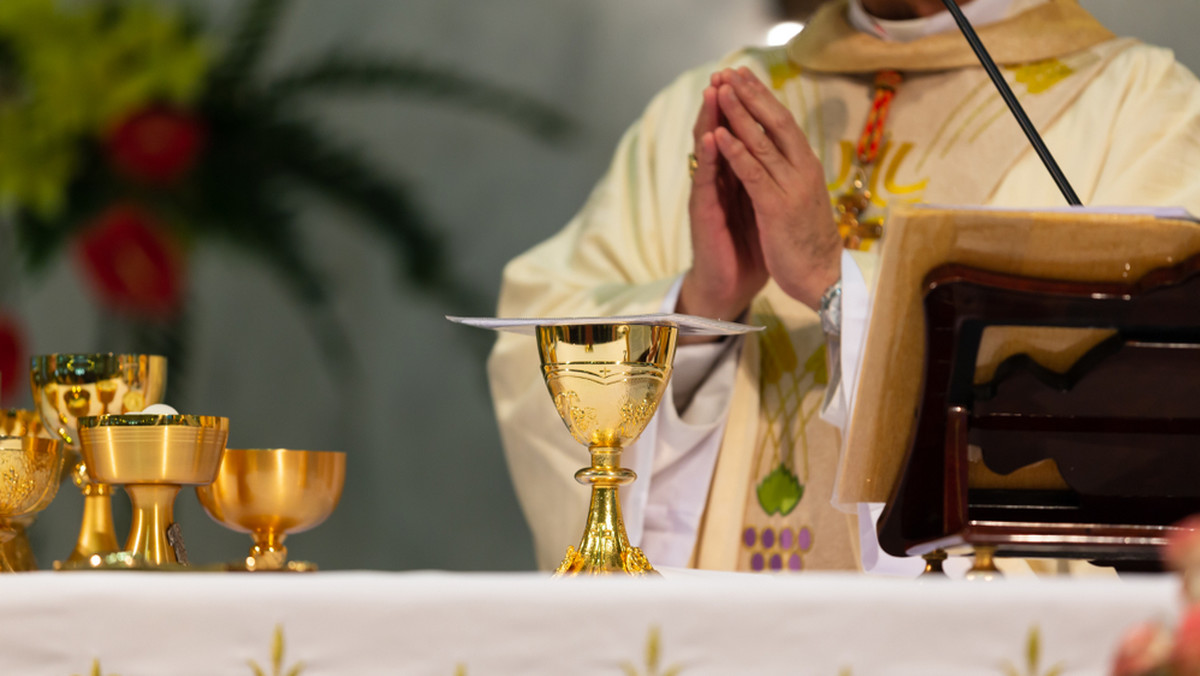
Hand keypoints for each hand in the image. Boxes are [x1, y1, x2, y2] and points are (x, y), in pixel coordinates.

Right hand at [677, 71, 768, 325]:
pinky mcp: (704, 215)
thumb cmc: (749, 251)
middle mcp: (721, 182)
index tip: (750, 80)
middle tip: (725, 72)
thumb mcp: (765, 210)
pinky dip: (708, 159)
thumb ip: (767, 184)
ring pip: (708, 151)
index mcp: (738, 179)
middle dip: (723, 104)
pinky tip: (710, 138)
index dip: (744, 110)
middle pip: (720, 134)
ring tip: (713, 92)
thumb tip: (786, 162)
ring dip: (709, 120)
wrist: (731, 288)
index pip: (740, 136)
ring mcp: (710, 196)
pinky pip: (706, 182)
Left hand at [711, 67, 840, 309]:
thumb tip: (780, 151)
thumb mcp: (802, 199)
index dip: (762, 97)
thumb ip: (791, 173)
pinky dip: (736, 152)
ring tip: (719, 90)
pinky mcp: (776, 208)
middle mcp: (802, 170)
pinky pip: (753, 174)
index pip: (784, 122)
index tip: (744, 76)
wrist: (823, 279)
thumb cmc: (809, 242)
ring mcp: (790, 188)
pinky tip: (719, 135)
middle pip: (775, 121)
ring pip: (761, 142)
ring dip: (738, 114)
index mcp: (807, 167)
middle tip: (728, 71)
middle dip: (749, 95)